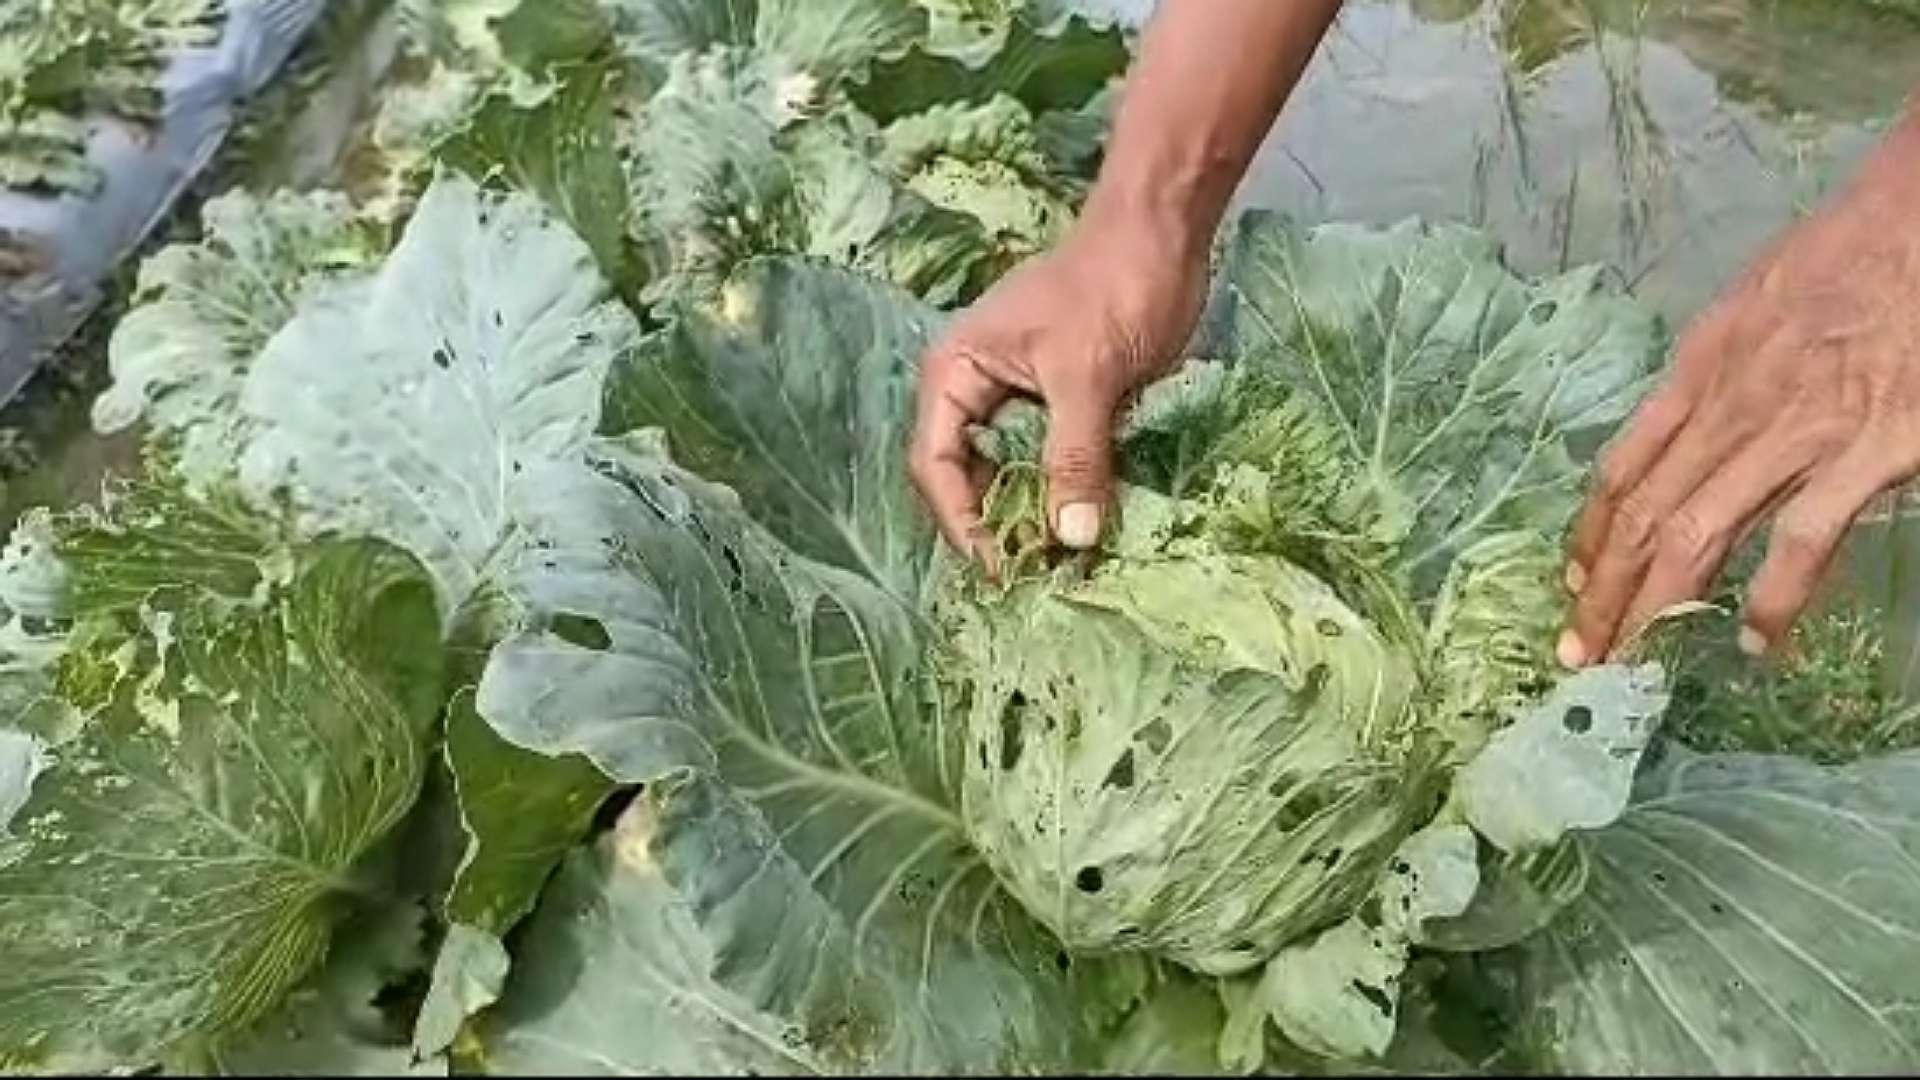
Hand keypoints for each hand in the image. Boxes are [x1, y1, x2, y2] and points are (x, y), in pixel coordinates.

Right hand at [909, 210, 1208, 561]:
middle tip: (1036, 575)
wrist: (1167, 233)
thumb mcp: (1087, 373)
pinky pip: (1055, 465)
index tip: (1002, 565)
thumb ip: (1075, 455)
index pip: (935, 464)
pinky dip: (1069, 498)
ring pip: (1013, 476)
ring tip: (1064, 565)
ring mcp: (1020, 402)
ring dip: (1036, 518)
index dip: (962, 521)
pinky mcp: (1065, 409)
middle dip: (997, 526)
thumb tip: (1072, 539)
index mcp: (956, 373)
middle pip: (969, 479)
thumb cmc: (1113, 284)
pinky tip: (1091, 529)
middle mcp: (976, 392)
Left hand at [1560, 142, 1919, 665]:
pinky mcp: (1866, 451)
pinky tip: (1754, 641)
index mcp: (1700, 367)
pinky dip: (1771, 597)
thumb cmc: (1858, 248)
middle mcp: (1729, 404)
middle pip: (1640, 514)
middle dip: (1602, 592)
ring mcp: (1794, 431)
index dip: (1590, 533)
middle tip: (1574, 653)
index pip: (1622, 465)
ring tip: (1628, 664)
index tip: (1572, 583)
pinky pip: (1801, 539)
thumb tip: (1700, 424)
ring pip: (1692, 535)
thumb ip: (1724, 369)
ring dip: (1652, 609)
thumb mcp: (1759, 301)